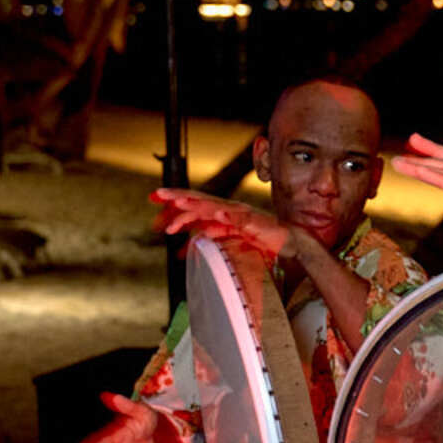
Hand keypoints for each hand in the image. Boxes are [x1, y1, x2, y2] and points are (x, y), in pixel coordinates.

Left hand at [151, 189, 289, 263]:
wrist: (289, 241)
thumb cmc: (260, 238)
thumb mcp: (228, 239)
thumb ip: (208, 239)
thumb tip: (185, 246)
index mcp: (221, 211)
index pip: (193, 200)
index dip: (173, 197)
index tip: (153, 197)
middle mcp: (229, 209)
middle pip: (199, 199)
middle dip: (178, 196)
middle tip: (158, 196)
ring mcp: (241, 215)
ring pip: (215, 207)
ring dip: (197, 205)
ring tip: (180, 204)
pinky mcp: (254, 224)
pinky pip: (239, 221)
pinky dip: (228, 218)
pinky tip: (217, 216)